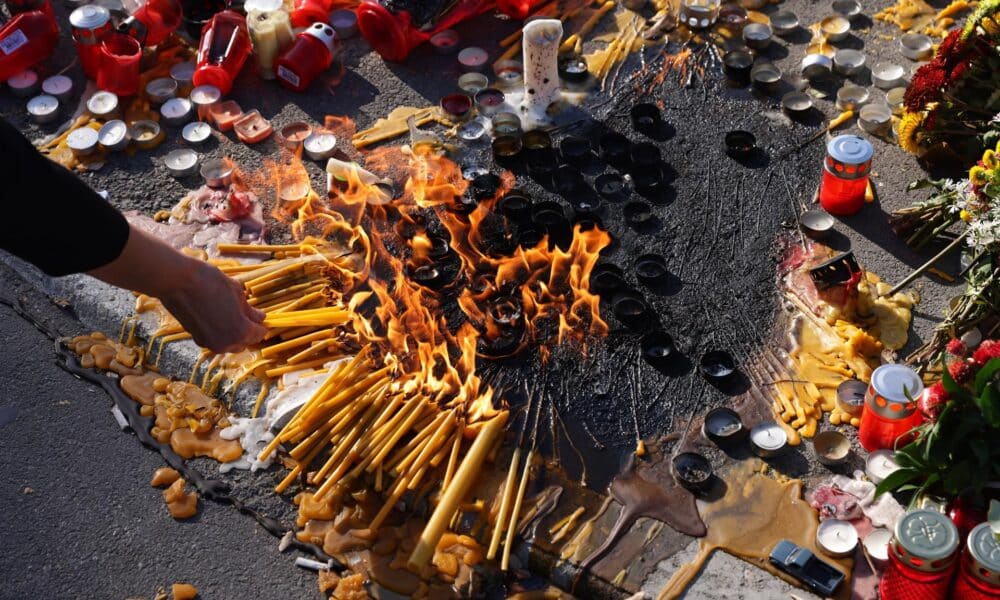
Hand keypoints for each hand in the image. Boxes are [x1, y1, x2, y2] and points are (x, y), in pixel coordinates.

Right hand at [89, 224, 265, 353]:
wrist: (177, 281)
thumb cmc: (210, 282)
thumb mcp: (237, 292)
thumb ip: (249, 309)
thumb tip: (259, 317)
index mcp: (241, 332)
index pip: (259, 334)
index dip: (261, 325)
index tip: (259, 317)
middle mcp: (226, 343)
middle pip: (244, 342)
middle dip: (247, 331)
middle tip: (245, 314)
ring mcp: (210, 343)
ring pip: (229, 344)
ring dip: (233, 333)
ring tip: (229, 314)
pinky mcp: (196, 339)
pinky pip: (215, 340)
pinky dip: (219, 332)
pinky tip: (216, 316)